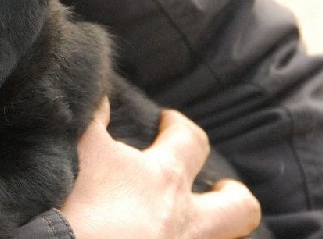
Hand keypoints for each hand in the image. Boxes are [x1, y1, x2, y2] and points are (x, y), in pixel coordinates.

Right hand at [61, 98, 260, 238]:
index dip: (180, 125)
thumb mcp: (83, 146)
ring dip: (221, 232)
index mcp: (166, 177)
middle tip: (219, 187)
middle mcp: (185, 219)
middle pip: (240, 207)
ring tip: (198, 225)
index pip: (192, 139)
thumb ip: (96, 118)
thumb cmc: (82, 200)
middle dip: (234, 194)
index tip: (169, 121)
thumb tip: (102, 97)